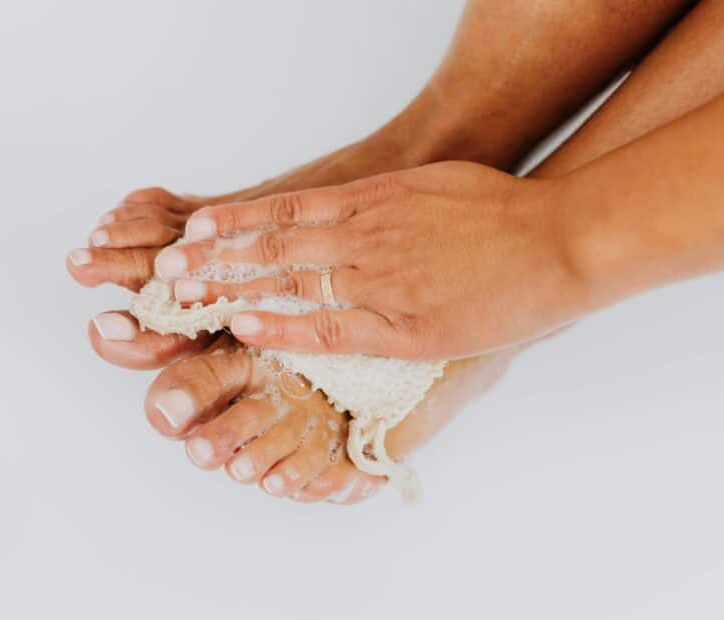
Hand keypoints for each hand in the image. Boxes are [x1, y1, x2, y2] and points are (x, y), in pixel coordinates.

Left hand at [154, 161, 589, 360]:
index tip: (193, 231)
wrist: (558, 241)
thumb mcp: (434, 187)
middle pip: (272, 246)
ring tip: (185, 296)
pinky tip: (245, 326)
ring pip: (288, 284)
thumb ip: (386, 202)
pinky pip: (329, 328)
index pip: (283, 211)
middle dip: (213, 259)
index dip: (234, 224)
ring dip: (232, 289)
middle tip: (166, 268)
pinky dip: (282, 326)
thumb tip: (351, 210)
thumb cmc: (504, 212)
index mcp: (372, 202)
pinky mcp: (403, 327)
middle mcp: (365, 238)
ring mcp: (380, 282)